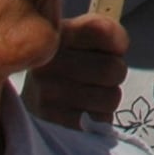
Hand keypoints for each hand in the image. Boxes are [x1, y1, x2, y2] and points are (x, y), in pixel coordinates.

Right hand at [22, 13, 128, 130]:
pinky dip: (100, 117)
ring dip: (109, 97)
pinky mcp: (54, 124)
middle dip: (117, 72)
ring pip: (111, 98)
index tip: (115, 48)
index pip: (103, 30)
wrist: (33, 97)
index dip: (118, 40)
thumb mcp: (79, 36)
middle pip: (112, 68)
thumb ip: (102, 31)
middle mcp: (47, 64)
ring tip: (92, 93)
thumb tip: (120, 45)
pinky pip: (100, 121)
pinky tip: (85, 110)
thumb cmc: (67, 61)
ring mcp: (48, 96)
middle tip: (103, 75)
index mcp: (56, 36)